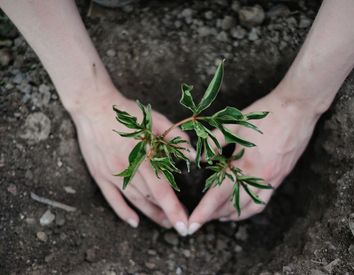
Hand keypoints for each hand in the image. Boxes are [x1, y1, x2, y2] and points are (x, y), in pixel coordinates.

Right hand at [70, 89, 191, 235]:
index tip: (184, 225)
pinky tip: (134, 222)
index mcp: (143, 156)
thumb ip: (175, 138)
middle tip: (181, 224)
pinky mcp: (100, 175)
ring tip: (165, 223)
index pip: (162, 190)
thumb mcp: (155, 120)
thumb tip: (193, 154)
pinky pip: (112, 199)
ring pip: (134, 201)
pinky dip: (123, 212)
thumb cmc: (128, 114)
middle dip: (167, 214)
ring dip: (150, 215)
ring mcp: (112, 174)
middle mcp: (127, 169)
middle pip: (150, 199)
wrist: (94, 107)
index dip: (174, 210)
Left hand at [188, 89, 319, 233]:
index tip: (193, 224)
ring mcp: (274, 178)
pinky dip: (250, 208)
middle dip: (215, 215)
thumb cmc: (265, 114)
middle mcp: (261, 176)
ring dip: (233, 215)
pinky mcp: (281, 176)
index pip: (220, 194)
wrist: (297, 108)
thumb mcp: (234, 124)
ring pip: (251, 208)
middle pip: (234, 205)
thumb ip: (214, 142)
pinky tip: (241, 206)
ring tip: (218, 216)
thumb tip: (201, 159)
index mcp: (247, 163)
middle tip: (201, 218)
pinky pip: (264, 200)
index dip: (204, 211)